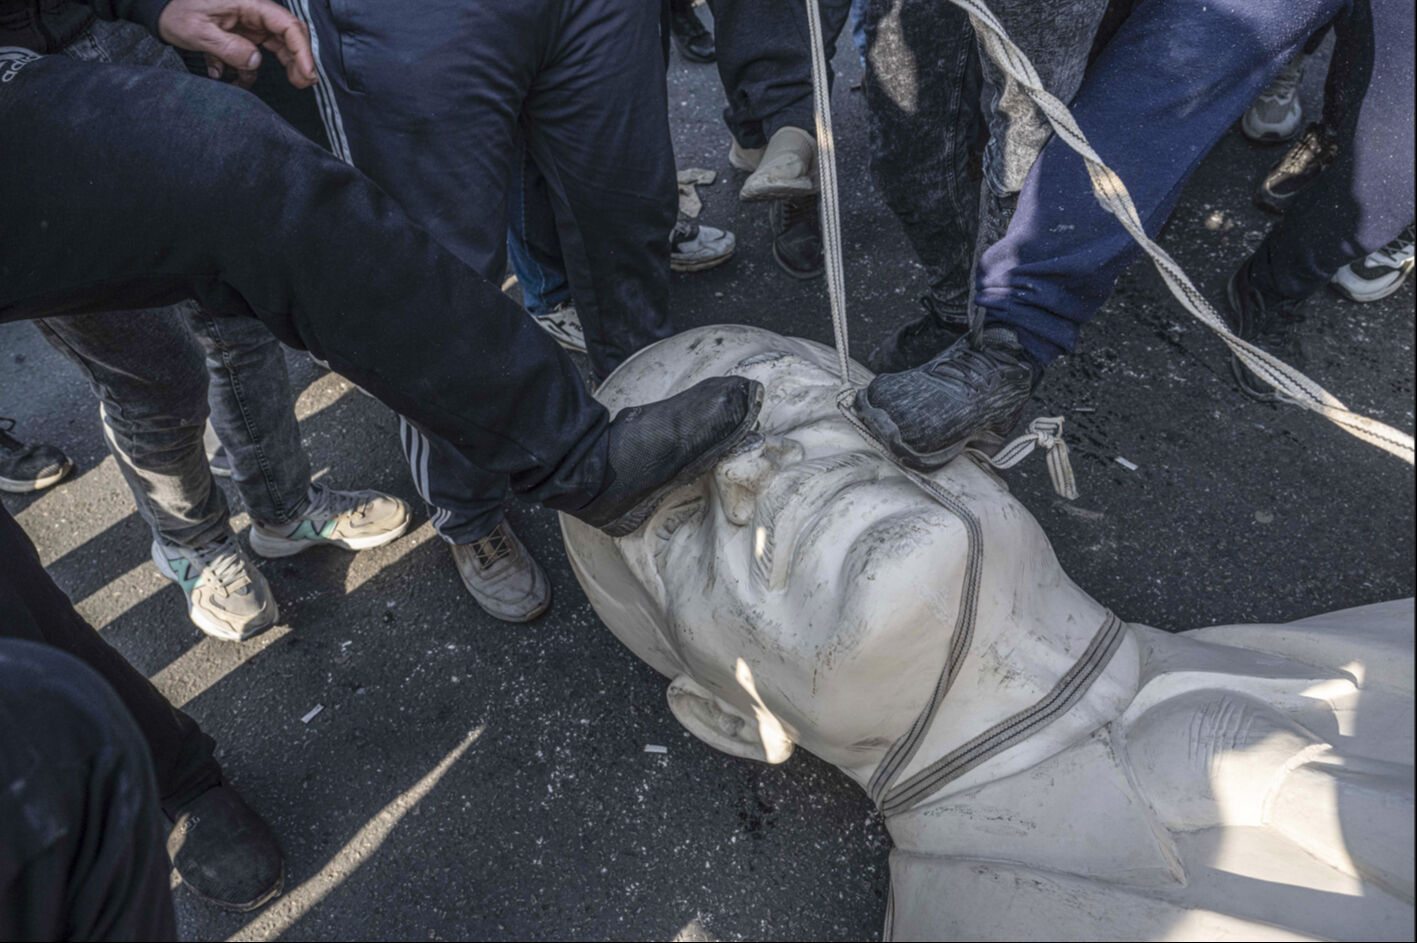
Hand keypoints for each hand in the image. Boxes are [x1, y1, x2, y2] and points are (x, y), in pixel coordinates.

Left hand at [157, 0, 317, 88]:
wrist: (158, 8)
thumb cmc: (175, 11)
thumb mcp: (198, 31)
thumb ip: (229, 48)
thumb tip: (255, 62)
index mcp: (248, 4)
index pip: (287, 26)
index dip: (302, 51)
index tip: (307, 74)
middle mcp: (253, 12)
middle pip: (289, 35)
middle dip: (299, 60)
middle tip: (303, 83)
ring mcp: (248, 23)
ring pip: (276, 45)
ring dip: (280, 66)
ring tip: (278, 84)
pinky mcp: (241, 33)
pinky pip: (254, 52)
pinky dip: (246, 68)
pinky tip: (229, 76)